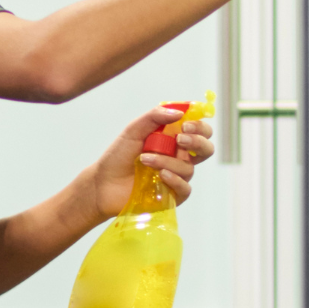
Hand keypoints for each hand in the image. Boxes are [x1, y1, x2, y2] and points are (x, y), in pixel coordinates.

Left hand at [88, 105, 215, 217]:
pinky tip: (160, 175)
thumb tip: (179, 112)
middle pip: (205, 149)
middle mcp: (178, 157)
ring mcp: (177, 176)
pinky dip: (174, 180)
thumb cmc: (118, 156)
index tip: (186, 125)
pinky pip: (185, 188)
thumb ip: (154, 117)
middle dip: (197, 142)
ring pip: (188, 168)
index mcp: (173, 140)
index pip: (199, 131)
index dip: (199, 127)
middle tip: (180, 139)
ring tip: (145, 159)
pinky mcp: (172, 195)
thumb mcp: (133, 131)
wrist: (103, 183)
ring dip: (167, 161)